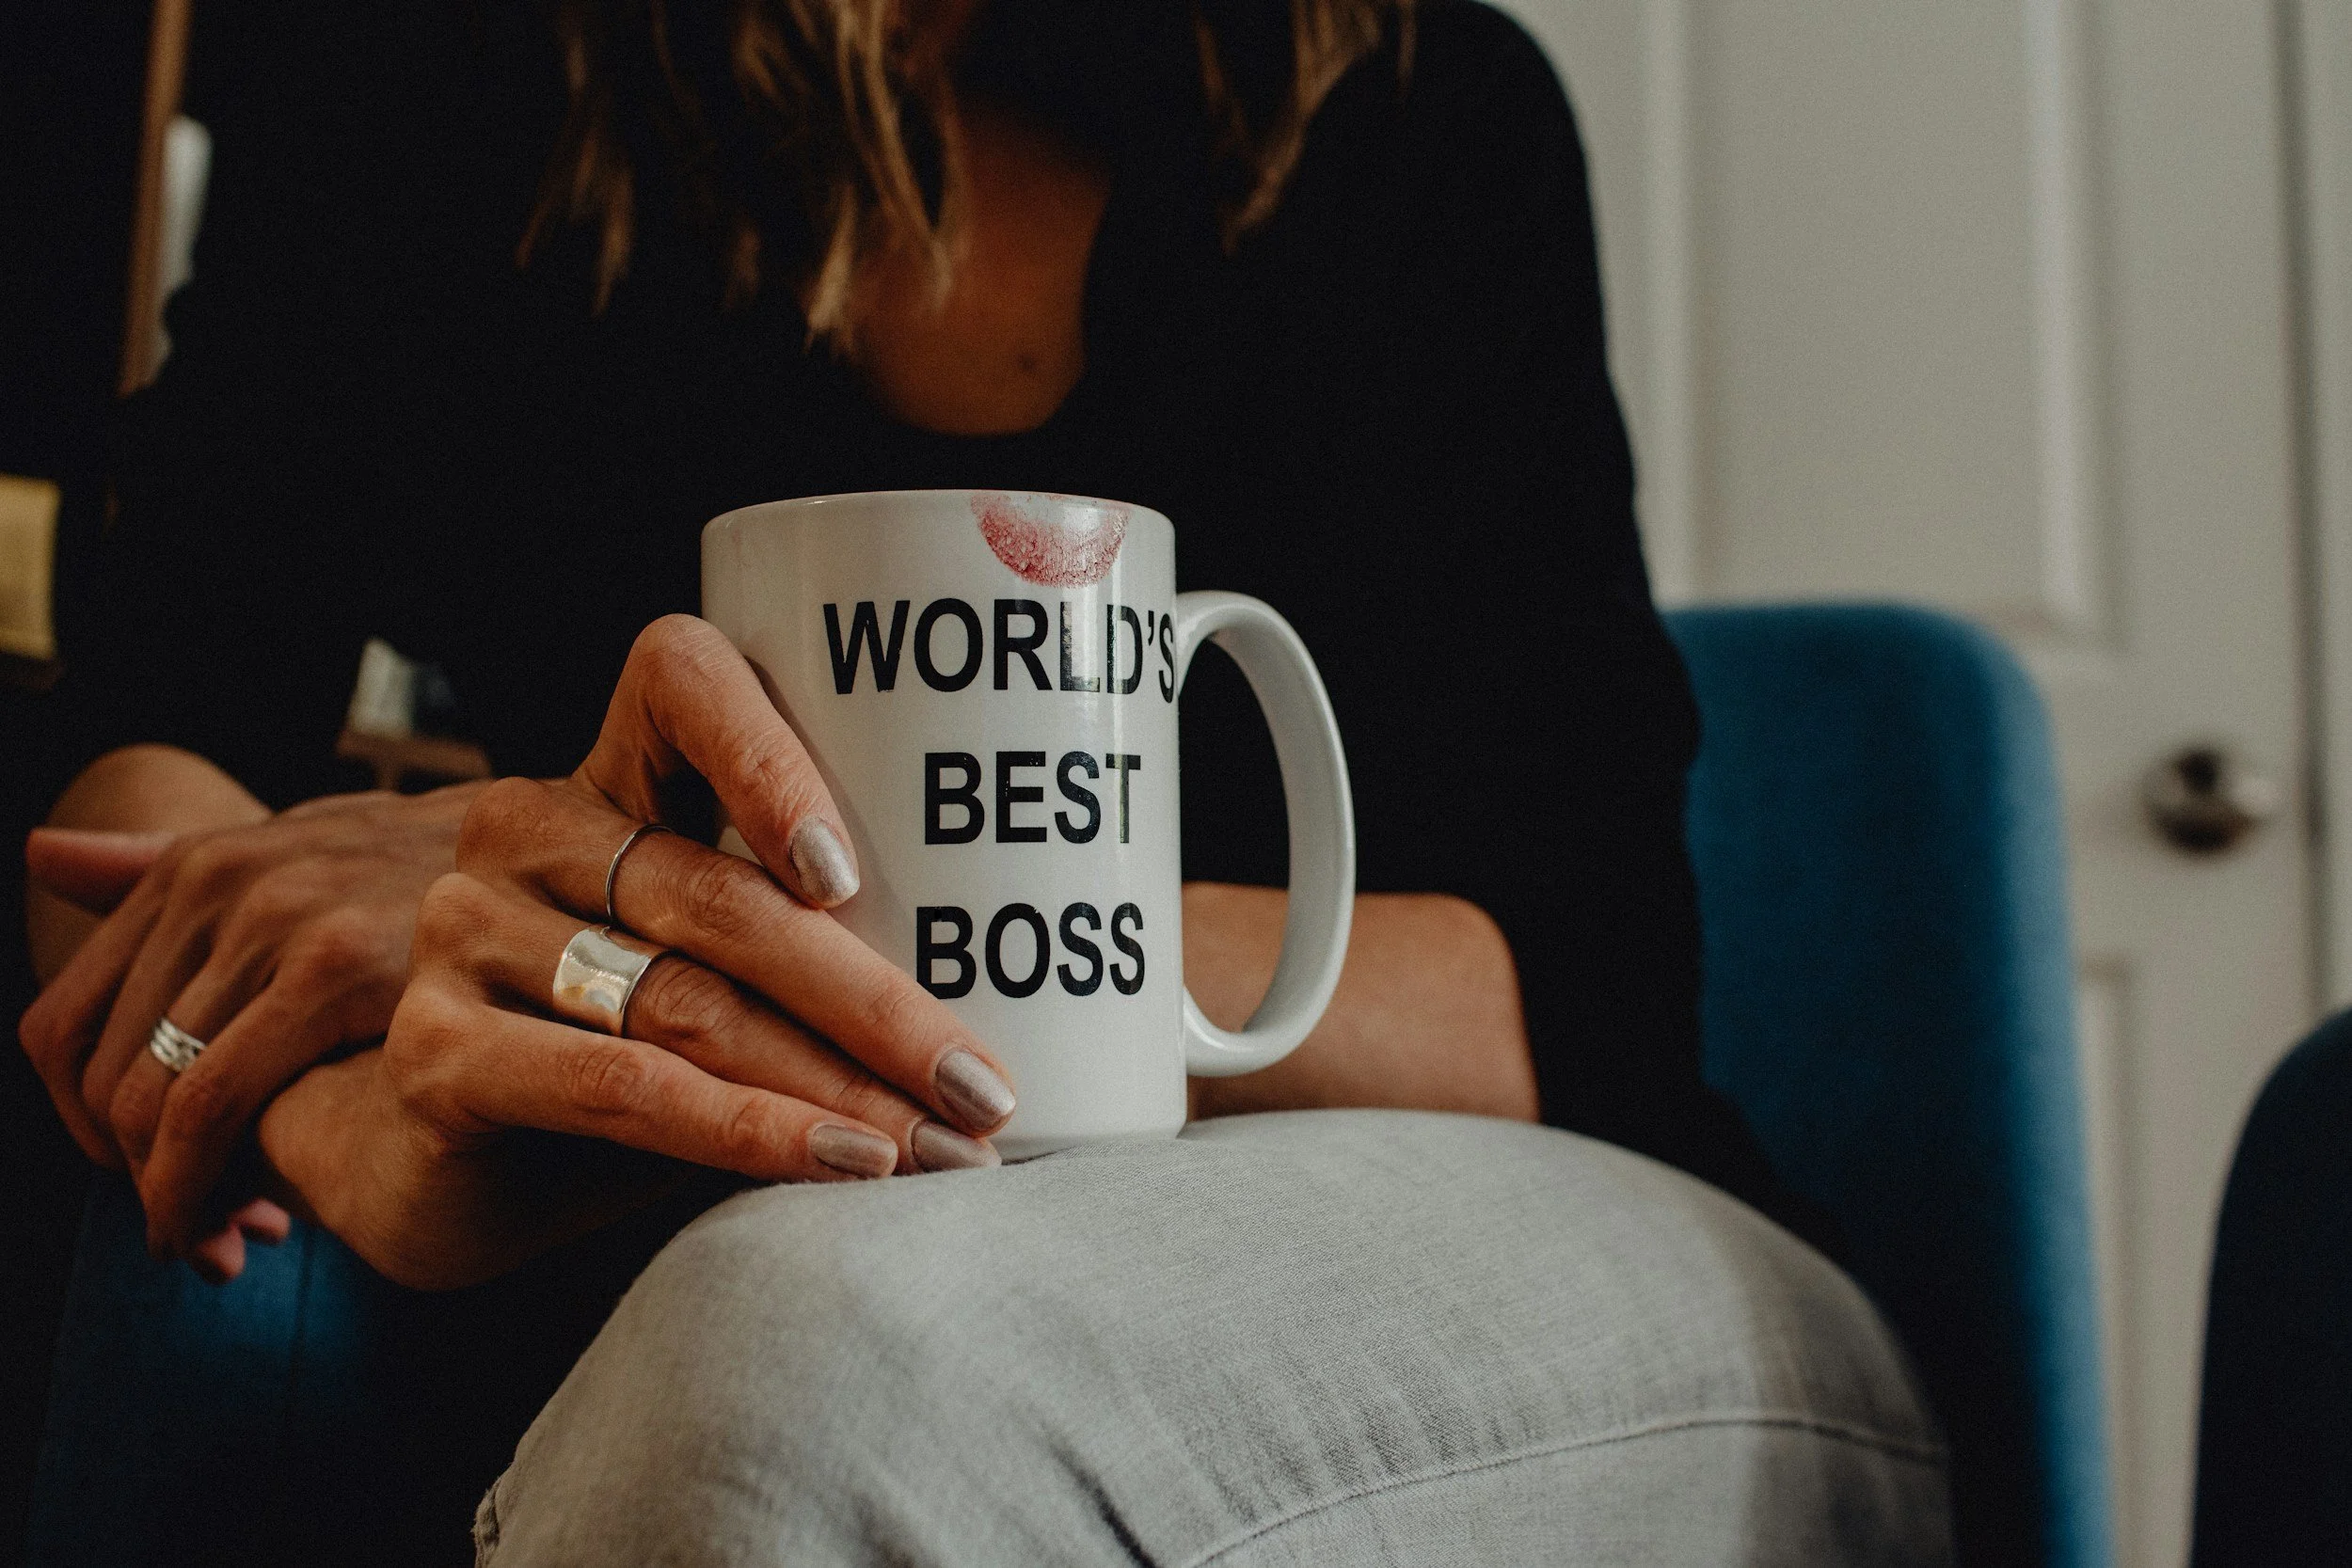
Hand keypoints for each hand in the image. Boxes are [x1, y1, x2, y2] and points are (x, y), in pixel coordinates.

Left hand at [19, 784, 480, 1278]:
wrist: (575, 855)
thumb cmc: (443, 874)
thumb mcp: (303, 852)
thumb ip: (169, 867)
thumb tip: (37, 854)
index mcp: (197, 865)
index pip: (62, 1027)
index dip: (84, 1130)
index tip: (144, 1181)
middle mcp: (217, 882)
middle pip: (98, 1076)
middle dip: (130, 1179)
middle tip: (193, 1233)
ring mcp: (272, 918)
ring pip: (147, 1101)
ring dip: (169, 1198)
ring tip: (227, 1241)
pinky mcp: (332, 965)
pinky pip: (212, 1103)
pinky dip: (200, 1185)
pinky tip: (253, 1223)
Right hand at [259, 616, 1019, 1288]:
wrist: (460, 1166)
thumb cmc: (636, 1048)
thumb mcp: (727, 975)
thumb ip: (822, 946)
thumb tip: (1023, 991)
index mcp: (613, 777)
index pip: (682, 684)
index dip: (766, 755)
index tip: (850, 871)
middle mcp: (527, 832)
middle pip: (724, 898)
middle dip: (877, 1006)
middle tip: (980, 1085)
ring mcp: (469, 933)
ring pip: (689, 1005)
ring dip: (835, 1087)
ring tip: (941, 1147)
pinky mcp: (441, 1050)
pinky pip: (622, 1086)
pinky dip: (748, 1132)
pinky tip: (839, 1162)